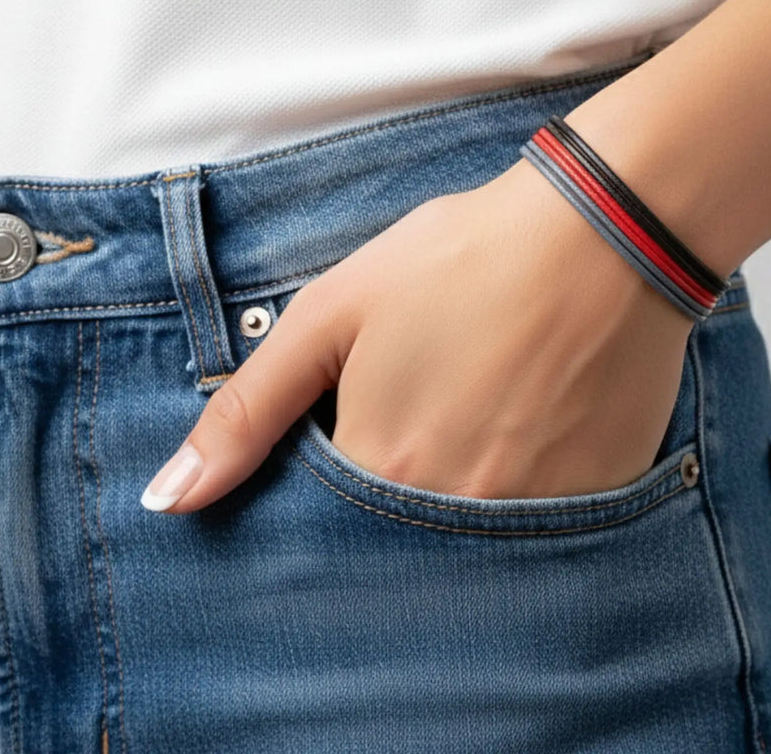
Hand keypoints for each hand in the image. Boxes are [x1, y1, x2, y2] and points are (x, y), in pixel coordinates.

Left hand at [139, 156, 695, 512]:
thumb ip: (249, 411)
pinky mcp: (597, 502)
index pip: (324, 524)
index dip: (338, 466)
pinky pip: (541, 526)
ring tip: (489, 400)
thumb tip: (169, 499)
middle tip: (438, 399)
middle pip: (400, 535)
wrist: (601, 233)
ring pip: (471, 535)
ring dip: (467, 482)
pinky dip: (526, 482)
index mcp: (381, 468)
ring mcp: (535, 516)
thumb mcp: (333, 315)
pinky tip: (535, 415)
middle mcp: (456, 514)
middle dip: (403, 481)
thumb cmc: (461, 259)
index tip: (367, 417)